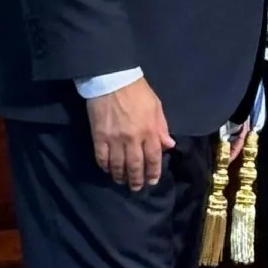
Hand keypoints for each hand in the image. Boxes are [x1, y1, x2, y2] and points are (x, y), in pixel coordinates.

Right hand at [86, 76, 173, 190]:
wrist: (112, 79)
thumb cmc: (137, 91)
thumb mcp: (156, 106)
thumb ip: (162, 127)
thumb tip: (169, 145)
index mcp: (150, 130)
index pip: (153, 158)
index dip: (153, 173)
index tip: (152, 181)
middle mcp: (133, 138)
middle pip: (136, 166)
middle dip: (137, 180)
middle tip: (136, 188)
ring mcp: (115, 139)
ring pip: (118, 165)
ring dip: (121, 176)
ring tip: (122, 181)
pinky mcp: (99, 137)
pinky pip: (102, 158)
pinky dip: (105, 166)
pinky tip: (108, 169)